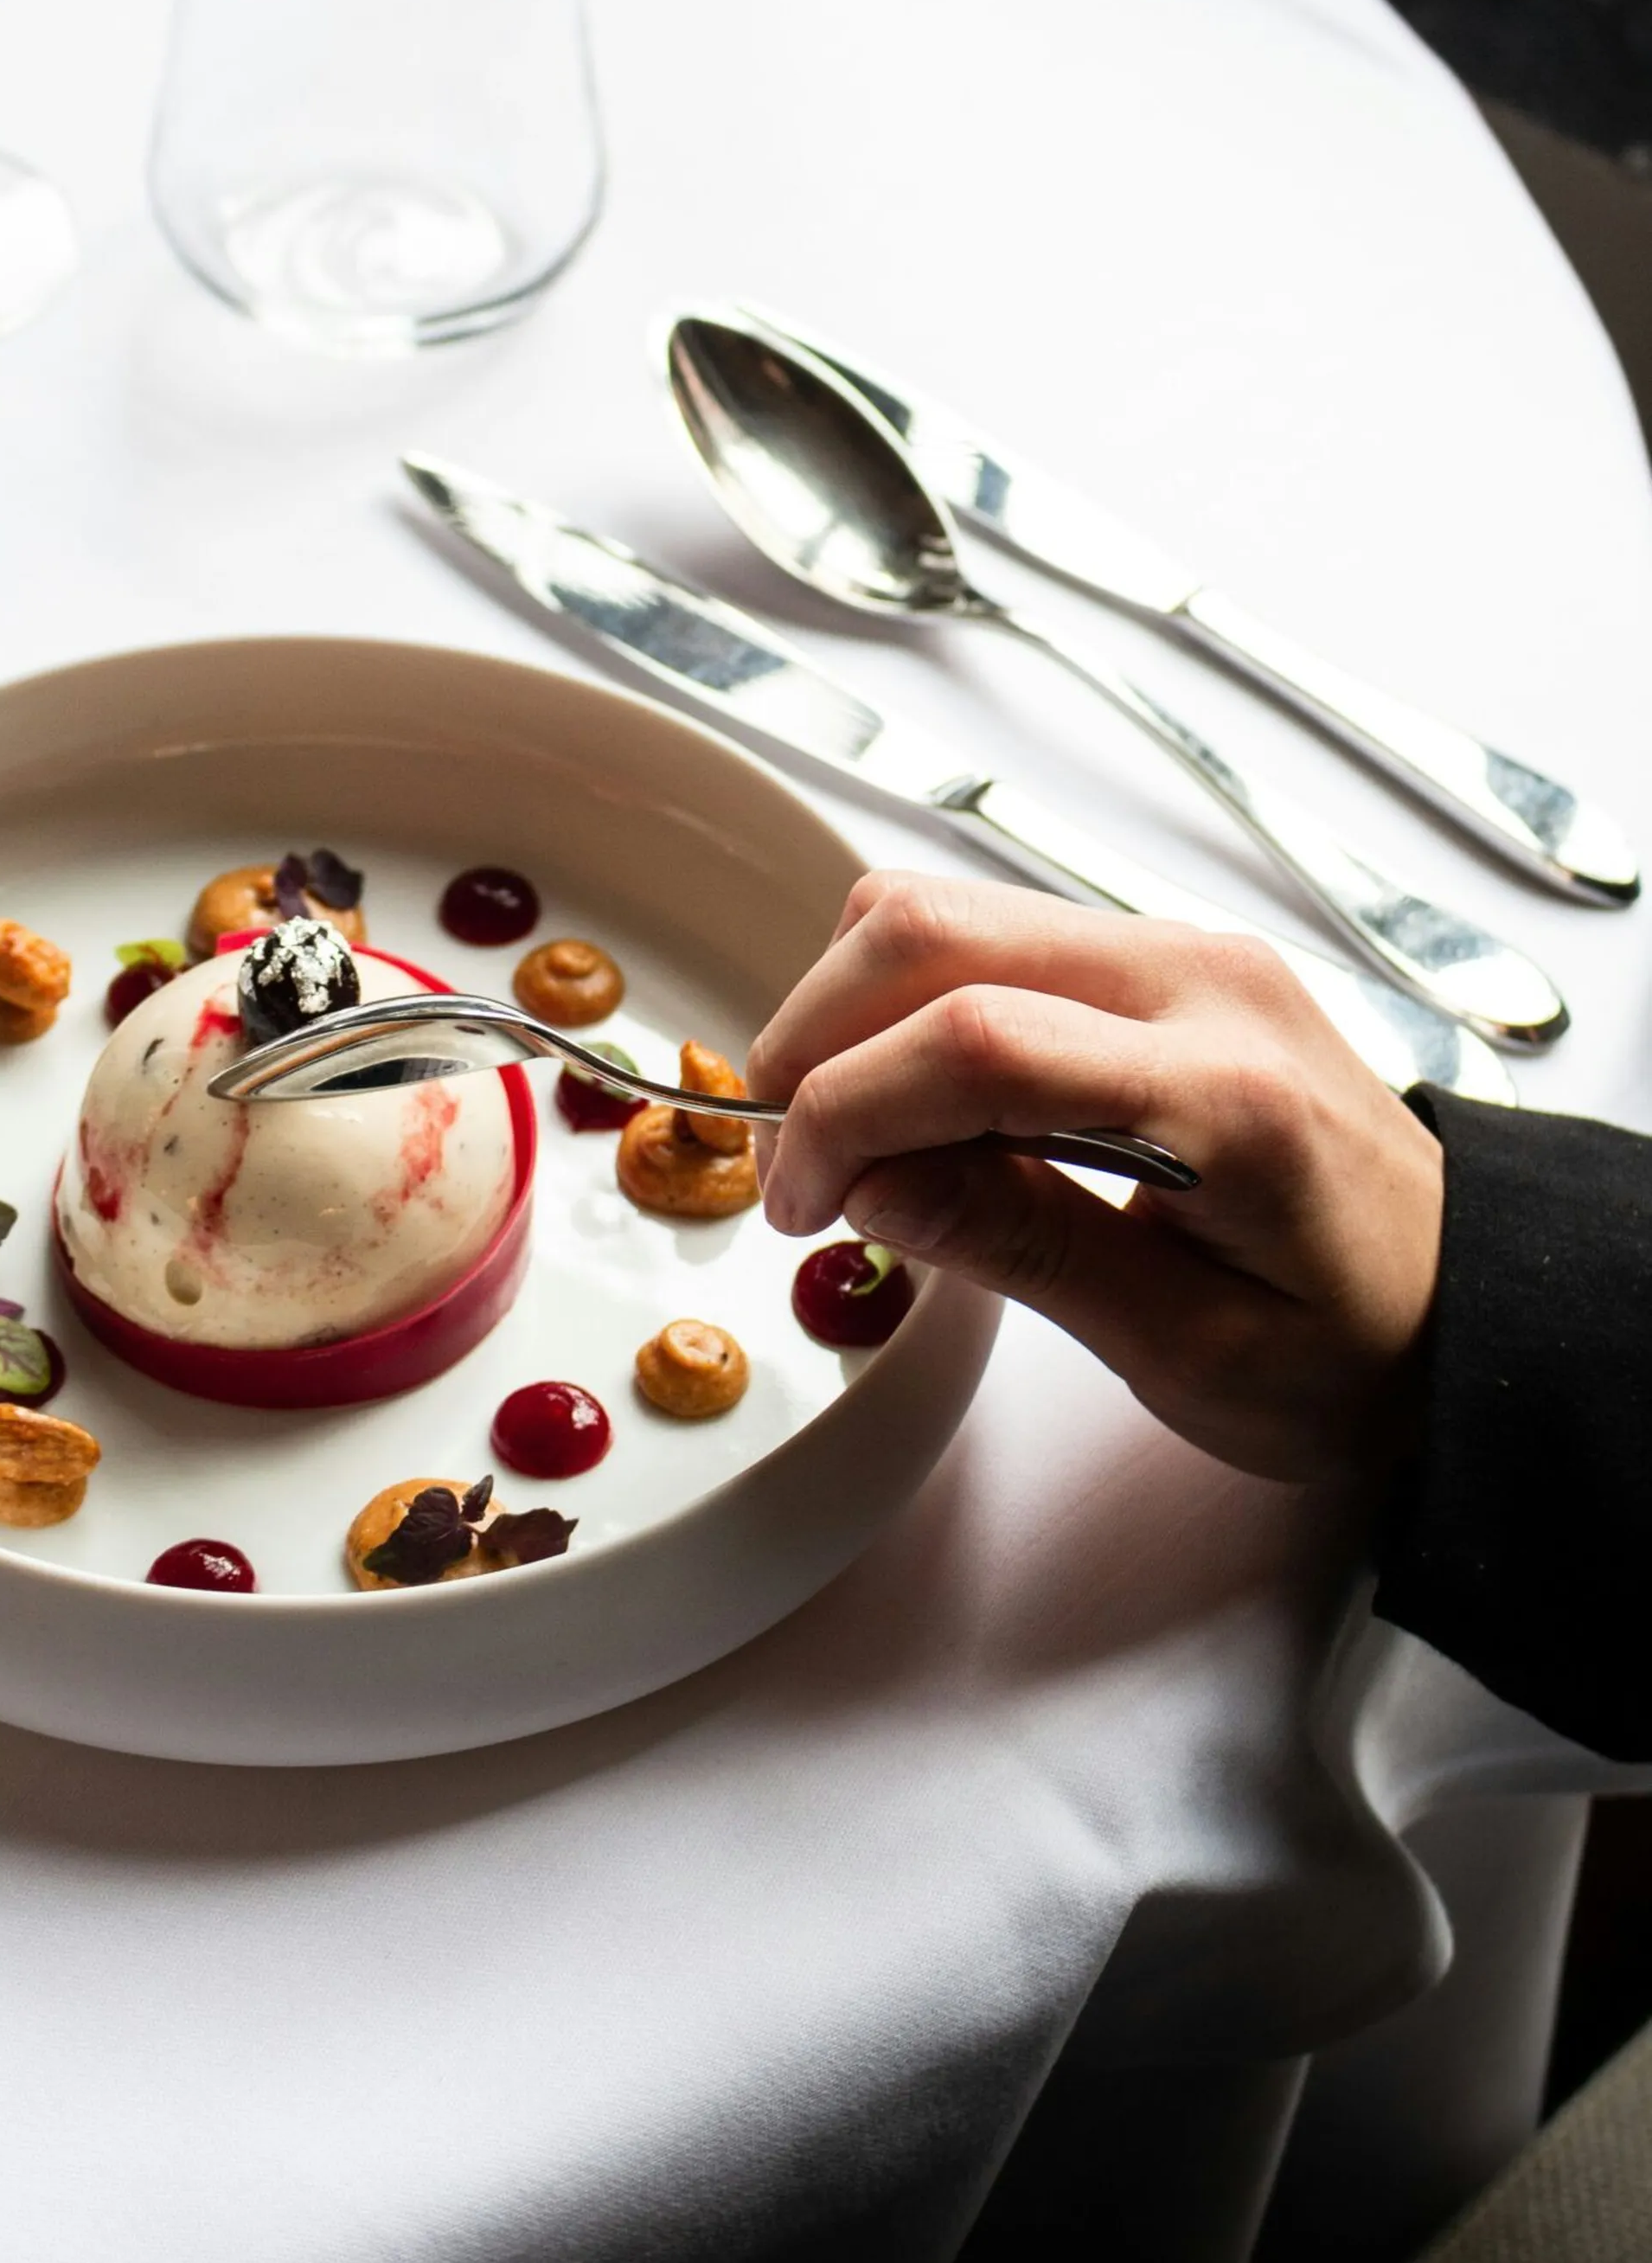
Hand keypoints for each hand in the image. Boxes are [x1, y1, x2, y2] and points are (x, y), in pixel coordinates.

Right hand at [745, 873, 1444, 1479]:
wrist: (1467, 1304)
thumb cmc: (1352, 1349)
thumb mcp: (1187, 1351)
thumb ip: (1023, 1248)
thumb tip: (870, 1183)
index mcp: (1225, 1092)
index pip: (974, 1041)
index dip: (845, 1111)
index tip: (798, 1203)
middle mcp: (1201, 980)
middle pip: (934, 929)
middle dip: (815, 1038)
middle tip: (794, 1167)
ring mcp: (1182, 952)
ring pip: (946, 911)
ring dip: (851, 1012)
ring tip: (846, 1139)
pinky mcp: (1161, 958)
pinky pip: (989, 935)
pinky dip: (907, 1005)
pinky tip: (912, 1104)